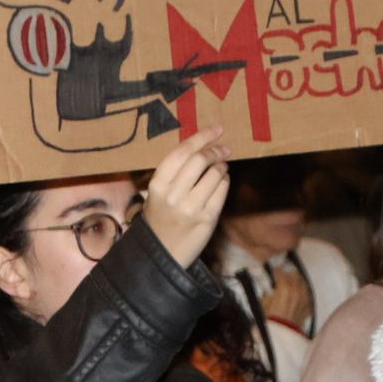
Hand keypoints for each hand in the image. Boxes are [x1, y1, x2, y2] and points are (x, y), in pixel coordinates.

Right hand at [143, 127, 228, 268]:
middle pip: (200, 160)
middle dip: (215, 150)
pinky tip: (220, 182)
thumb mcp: (159, 192)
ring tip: (220, 167)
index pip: (182, 152)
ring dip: (221, 166)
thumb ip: (176, 171)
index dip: (202, 137)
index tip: (216, 129)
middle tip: (224, 149)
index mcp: (158, 184)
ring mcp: (191, 208)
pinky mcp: (207, 219)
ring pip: (215, 174)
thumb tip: (202, 146)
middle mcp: (173, 195)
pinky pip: (222, 190)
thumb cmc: (162, 216)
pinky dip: (224, 182)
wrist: (163, 252)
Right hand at [259, 266, 311, 324]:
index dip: (275, 270)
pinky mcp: (308, 306)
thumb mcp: (263, 302)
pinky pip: (307, 294)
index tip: (273, 270)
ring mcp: (304, 298)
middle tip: (282, 277)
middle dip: (287, 274)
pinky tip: (298, 295)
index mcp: (284, 288)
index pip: (280, 272)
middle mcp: (296, 291)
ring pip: (303, 283)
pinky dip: (303, 292)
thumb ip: (268, 291)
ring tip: (292, 284)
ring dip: (297, 282)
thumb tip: (269, 287)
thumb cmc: (270, 319)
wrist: (281, 334)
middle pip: (294, 274)